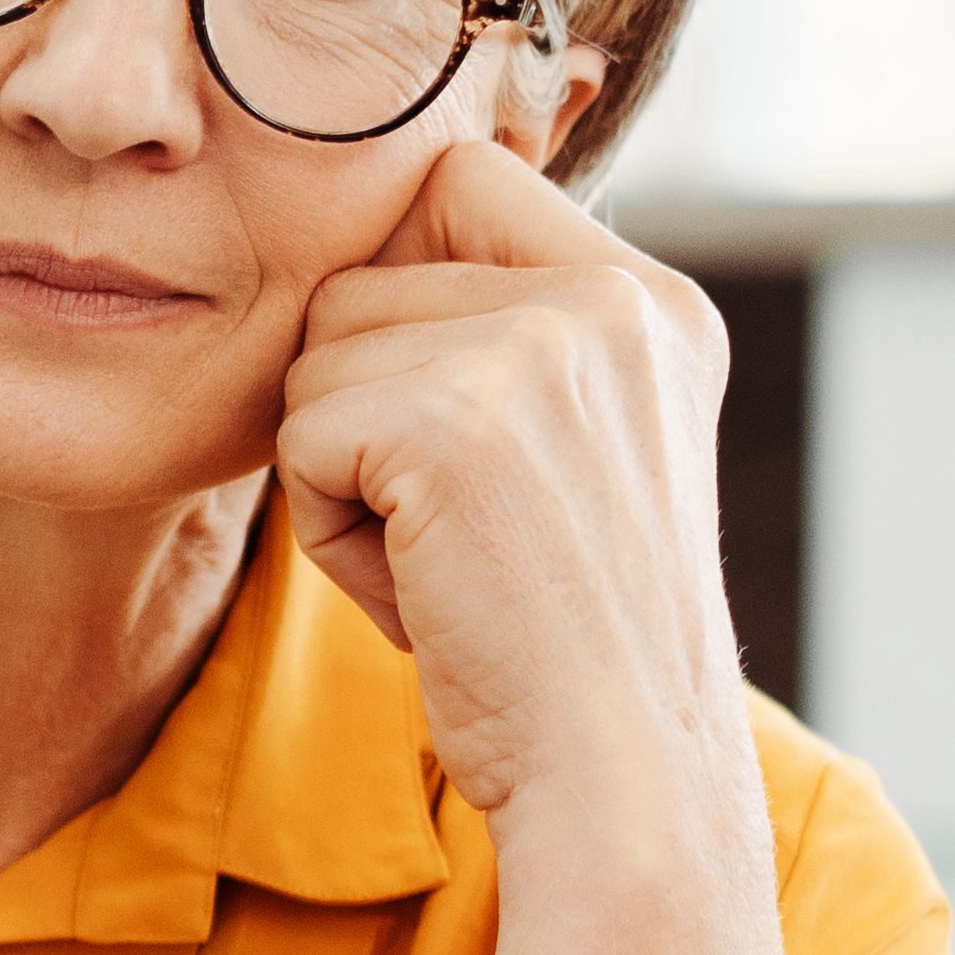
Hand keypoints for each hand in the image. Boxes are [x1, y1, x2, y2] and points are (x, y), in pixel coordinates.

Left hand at [273, 137, 783, 954]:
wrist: (619, 775)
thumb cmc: (566, 645)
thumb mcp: (573, 456)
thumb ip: (503, 349)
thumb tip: (345, 270)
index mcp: (653, 304)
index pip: (464, 179)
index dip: (404, 273)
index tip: (435, 410)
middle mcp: (610, 303)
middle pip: (362, 280)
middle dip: (365, 410)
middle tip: (457, 530)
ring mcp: (535, 350)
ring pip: (317, 357)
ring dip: (342, 473)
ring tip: (447, 562)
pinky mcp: (451, 419)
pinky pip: (301, 436)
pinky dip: (330, 530)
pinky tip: (423, 590)